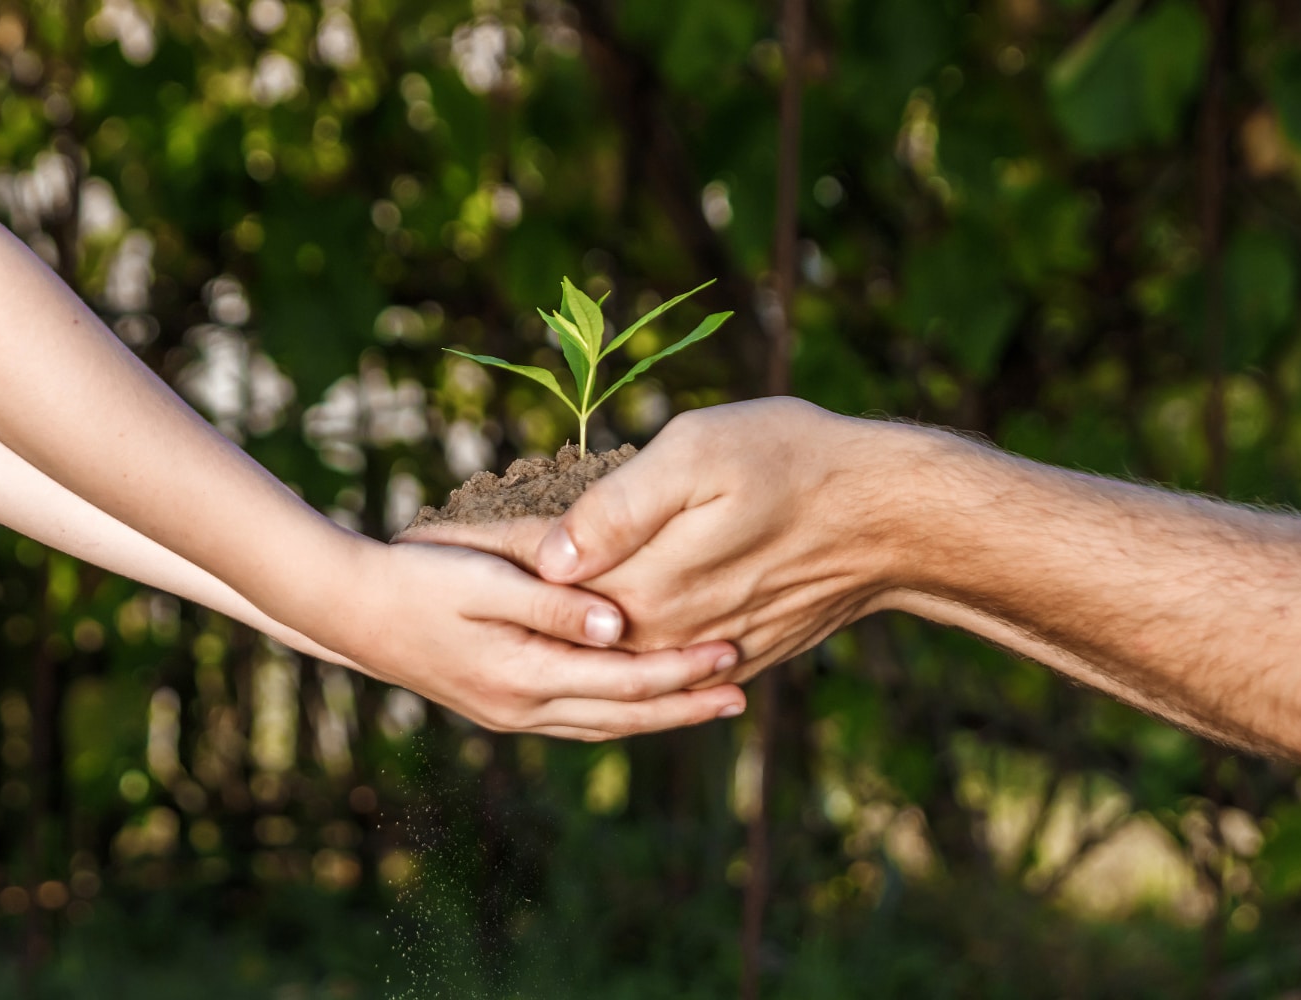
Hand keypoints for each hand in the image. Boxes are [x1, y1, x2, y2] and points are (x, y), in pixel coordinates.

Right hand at [334, 538, 744, 739]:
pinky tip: (642, 701)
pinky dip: (620, 713)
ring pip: (603, 724)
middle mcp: (522, 706)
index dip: (680, 669)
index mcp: (523, 674)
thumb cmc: (415, 578)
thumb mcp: (484, 579)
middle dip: (685, 704)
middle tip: (742, 691)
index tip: (732, 651)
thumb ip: (553, 603)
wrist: (350, 609)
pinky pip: (578, 719)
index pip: (623, 679)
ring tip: (708, 702)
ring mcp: (510, 712)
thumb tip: (620, 626)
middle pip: (623, 715)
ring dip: (658, 715)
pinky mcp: (501, 704)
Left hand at [403, 399, 934, 683]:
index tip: (410, 535)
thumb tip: (549, 558)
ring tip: (472, 608)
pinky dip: (595, 647)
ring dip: (532, 627)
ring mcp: (694, 650)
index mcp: (641, 582)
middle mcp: (659, 631)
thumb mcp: (701, 456)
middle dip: (483, 592)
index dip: (468, 544)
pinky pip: (643, 662)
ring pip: (592, 648)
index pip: (531, 566)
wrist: (890, 519)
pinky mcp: (728, 654)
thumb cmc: (796, 462)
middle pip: (551, 617)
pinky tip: (569, 636)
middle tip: (422, 568)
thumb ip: (618, 510)